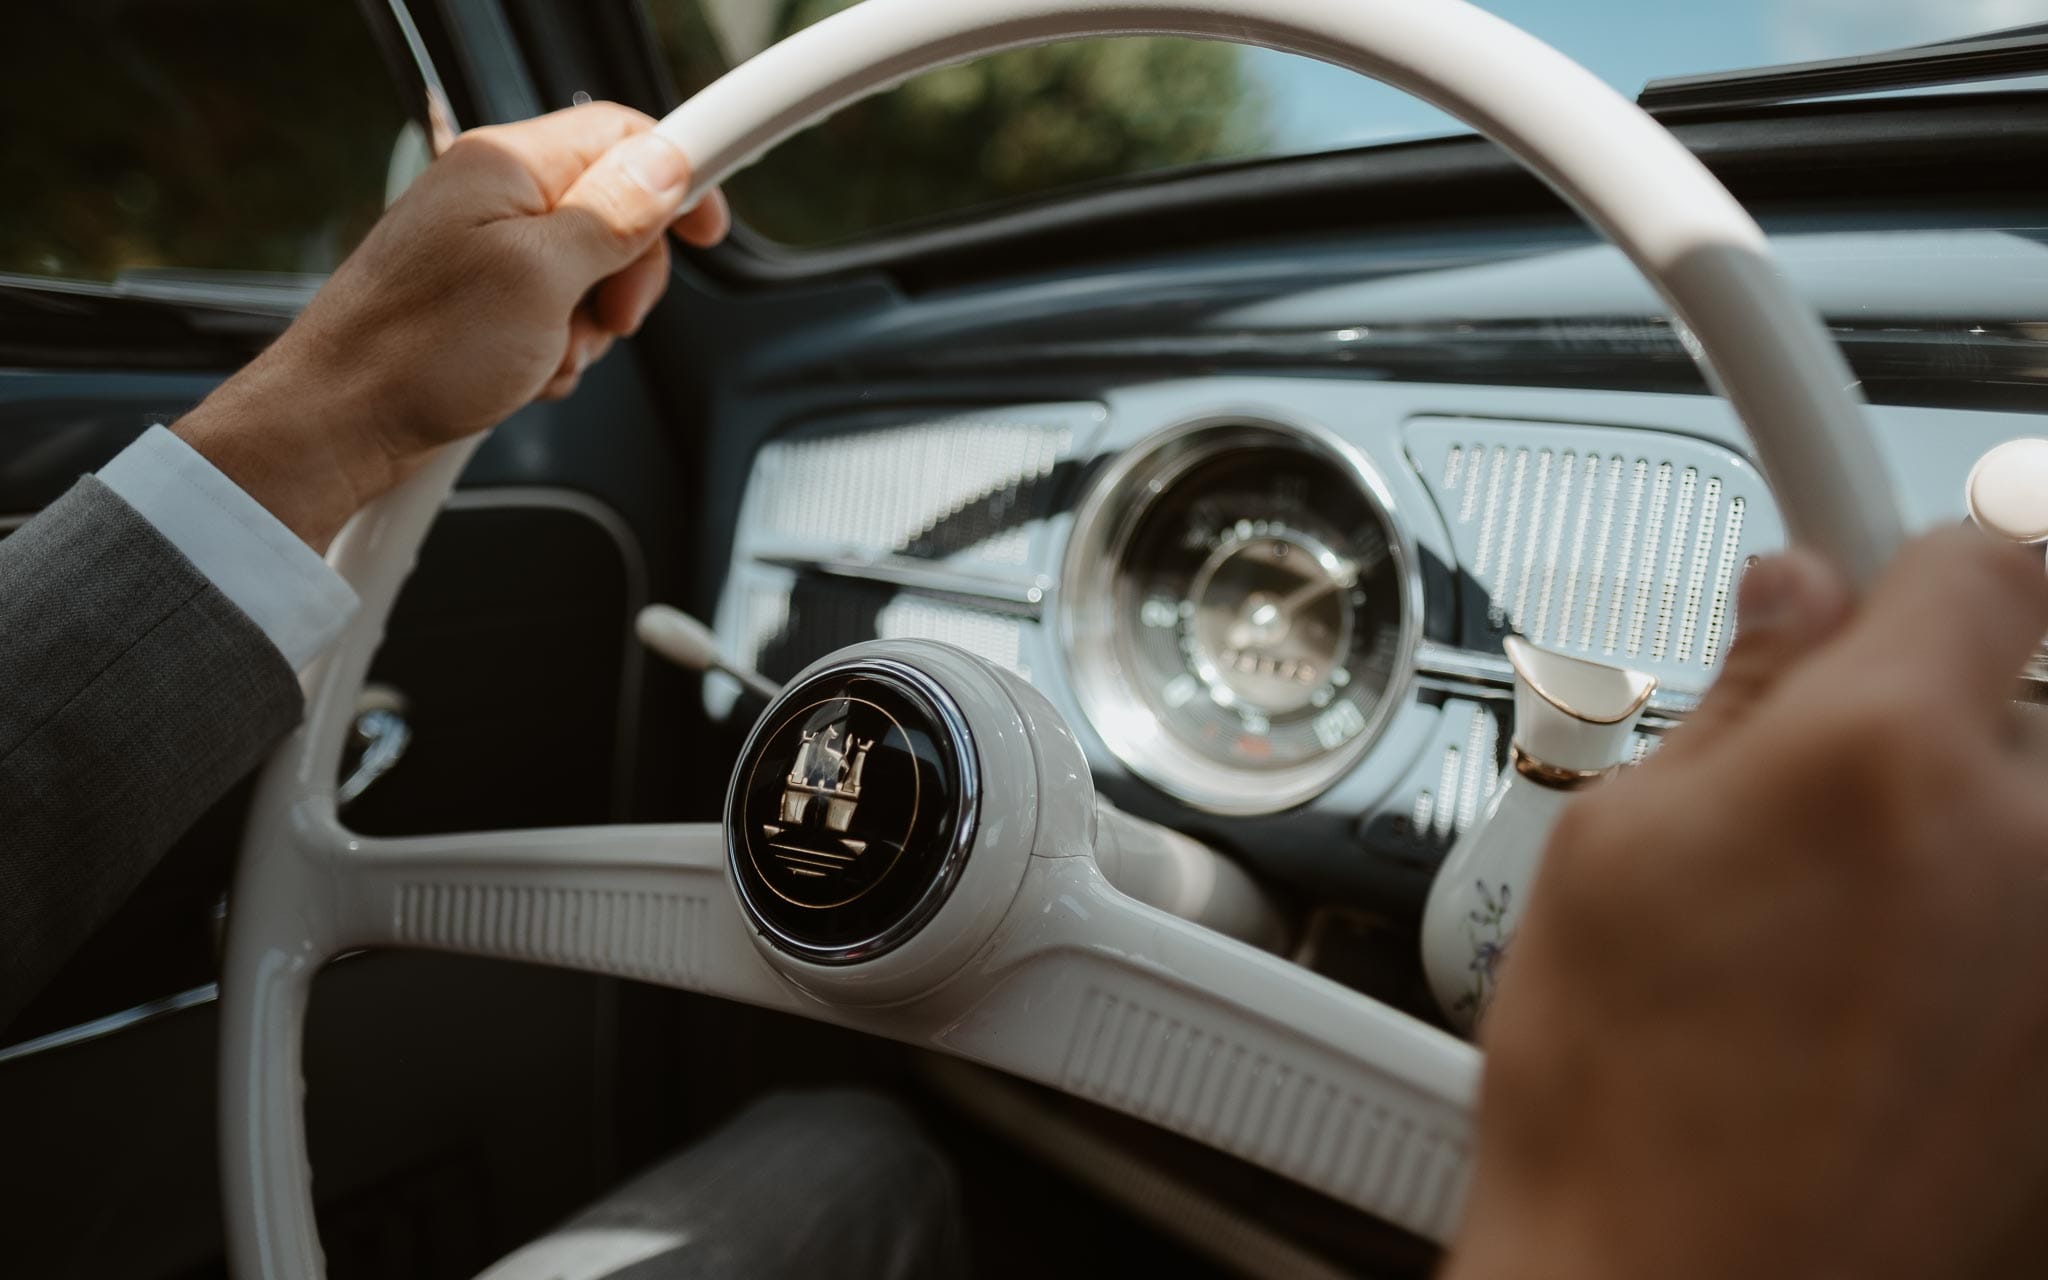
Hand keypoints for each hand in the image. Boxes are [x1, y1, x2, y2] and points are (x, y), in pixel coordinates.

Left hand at [175, 102, 727, 548]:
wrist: (339, 424)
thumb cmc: (415, 351)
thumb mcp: (539, 278)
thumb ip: (611, 216)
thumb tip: (666, 166)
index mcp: (506, 165)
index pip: (622, 135)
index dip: (679, 176)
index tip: (709, 228)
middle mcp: (492, 195)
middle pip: (614, 209)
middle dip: (629, 274)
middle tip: (610, 316)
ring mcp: (483, 246)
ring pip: (589, 270)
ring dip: (590, 323)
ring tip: (550, 352)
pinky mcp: (478, 298)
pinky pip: (554, 311)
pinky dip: (556, 347)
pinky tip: (527, 371)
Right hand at [1444, 529, 2047, 1279]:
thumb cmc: (1621, 1101)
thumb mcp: (1614, 845)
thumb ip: (1734, 697)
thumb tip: (1793, 604)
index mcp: (1891, 758)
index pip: (1995, 552)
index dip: (1928, 550)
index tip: (1902, 569)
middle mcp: (2033, 846)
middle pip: (2018, 694)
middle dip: (1918, 715)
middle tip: (1800, 789)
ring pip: (2024, 815)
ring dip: (1945, 831)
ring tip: (1819, 928)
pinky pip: (2027, 920)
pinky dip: (1965, 926)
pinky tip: (1853, 1002)